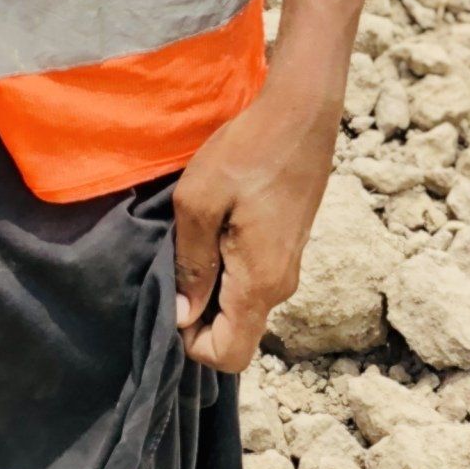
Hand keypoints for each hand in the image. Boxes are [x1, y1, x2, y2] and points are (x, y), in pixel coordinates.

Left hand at [172, 0, 390, 372]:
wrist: (300, 113)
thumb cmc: (246, 151)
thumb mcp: (199, 201)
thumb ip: (191, 263)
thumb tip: (182, 313)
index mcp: (259, 283)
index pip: (227, 355)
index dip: (190, 341)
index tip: (169, 299)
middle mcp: (280, 286)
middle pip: (235, 336)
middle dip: (199, 319)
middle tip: (173, 268)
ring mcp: (288, 266)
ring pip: (243, 306)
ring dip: (212, 290)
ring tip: (189, 242)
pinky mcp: (287, 245)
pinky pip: (253, 280)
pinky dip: (227, 271)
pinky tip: (211, 230)